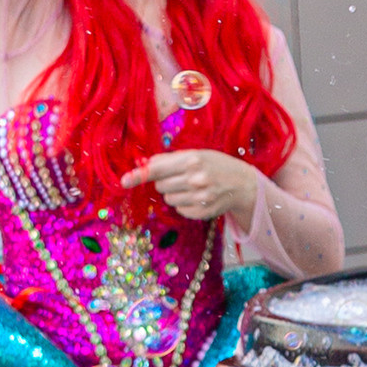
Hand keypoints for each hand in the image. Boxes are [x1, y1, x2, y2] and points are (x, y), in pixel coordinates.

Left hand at [121, 146, 259, 224]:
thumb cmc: (215, 165)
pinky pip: (179, 209)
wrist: (242, 184)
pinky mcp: (201, 212)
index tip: (124, 181)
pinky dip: (183, 204)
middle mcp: (195, 179)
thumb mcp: (196, 154)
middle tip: (181, 177)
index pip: (158, 168)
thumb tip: (145, 165)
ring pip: (168, 199)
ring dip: (174, 193)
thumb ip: (170, 159)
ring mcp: (199, 197)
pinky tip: (197, 197)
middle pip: (160, 185)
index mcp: (192, 160)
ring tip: (191, 187)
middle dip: (165, 181)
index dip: (139, 175)